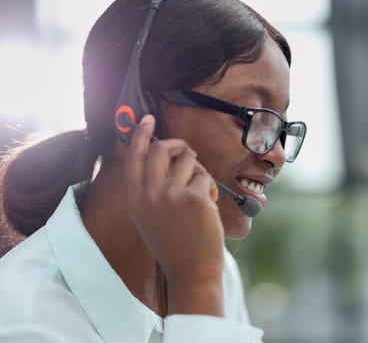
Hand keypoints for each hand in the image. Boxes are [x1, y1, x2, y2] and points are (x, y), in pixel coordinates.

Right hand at [124, 114, 223, 314]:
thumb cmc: (175, 244)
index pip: (134, 157)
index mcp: (135, 199)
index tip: (147, 120)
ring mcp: (171, 195)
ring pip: (188, 162)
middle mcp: (149, 194)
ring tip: (199, 197)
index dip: (140, 135)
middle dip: (178, 144)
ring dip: (198, 173)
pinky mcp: (194, 197)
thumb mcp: (151, 216)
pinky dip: (209, 188)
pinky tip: (207, 208)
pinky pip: (205, 177)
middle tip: (188, 150)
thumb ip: (152, 188)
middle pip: (161, 150)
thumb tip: (169, 155)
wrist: (191, 271)